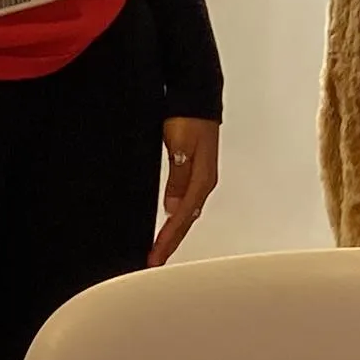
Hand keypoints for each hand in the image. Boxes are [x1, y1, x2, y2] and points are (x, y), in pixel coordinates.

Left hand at [148, 117, 219, 266]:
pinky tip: (171, 222)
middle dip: (171, 243)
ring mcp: (201, 178)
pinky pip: (187, 203)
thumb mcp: (181, 148)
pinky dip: (178, 218)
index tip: (155, 256)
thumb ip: (177, 178)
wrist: (198, 98)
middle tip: (155, 261)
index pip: (182, 218)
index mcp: (202, 180)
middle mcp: (204, 182)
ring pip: (188, 214)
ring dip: (175, 232)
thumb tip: (172, 207)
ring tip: (161, 249)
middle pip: (187, 221)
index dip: (168, 239)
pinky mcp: (196, 172)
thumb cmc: (190, 118)